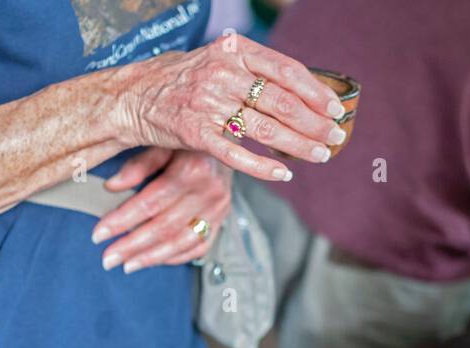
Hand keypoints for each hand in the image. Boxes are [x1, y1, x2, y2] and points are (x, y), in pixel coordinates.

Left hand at [92, 148, 231, 271]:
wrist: (227, 141)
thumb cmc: (189, 140)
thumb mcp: (162, 142)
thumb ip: (139, 165)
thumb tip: (112, 187)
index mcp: (192, 169)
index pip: (150, 203)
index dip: (122, 221)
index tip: (99, 234)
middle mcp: (208, 192)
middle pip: (163, 227)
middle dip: (132, 246)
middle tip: (108, 259)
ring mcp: (218, 210)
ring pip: (181, 242)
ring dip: (151, 257)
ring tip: (127, 265)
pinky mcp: (222, 220)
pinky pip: (198, 247)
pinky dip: (175, 257)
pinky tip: (153, 260)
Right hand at [114, 34, 344, 182]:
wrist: (133, 96)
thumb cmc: (184, 80)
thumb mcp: (219, 61)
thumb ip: (255, 72)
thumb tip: (304, 93)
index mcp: (233, 51)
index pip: (286, 70)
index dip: (316, 92)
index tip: (336, 109)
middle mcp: (222, 73)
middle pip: (282, 101)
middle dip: (315, 123)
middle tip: (336, 137)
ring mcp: (208, 103)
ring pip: (265, 129)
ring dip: (299, 145)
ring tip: (321, 155)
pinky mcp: (195, 133)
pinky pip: (237, 154)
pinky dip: (264, 166)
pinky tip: (284, 173)